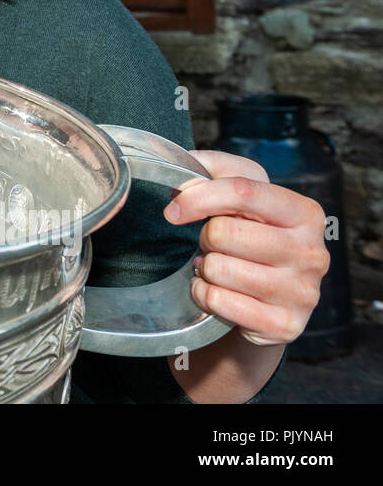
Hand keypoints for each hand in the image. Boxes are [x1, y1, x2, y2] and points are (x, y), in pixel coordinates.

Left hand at [165, 150, 329, 346]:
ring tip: (221, 268)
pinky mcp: (284, 325)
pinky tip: (219, 292)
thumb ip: (215, 169)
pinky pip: (217, 300)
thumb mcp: (241, 197)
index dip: (198, 196)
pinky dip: (205, 294)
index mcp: (305, 212)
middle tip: (216, 246)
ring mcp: (302, 292)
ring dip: (206, 268)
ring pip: (217, 268)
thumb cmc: (250, 238)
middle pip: (222, 232)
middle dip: (205, 238)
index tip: (174, 210)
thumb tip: (185, 160)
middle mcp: (312, 252)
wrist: (267, 301)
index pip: (242, 190)